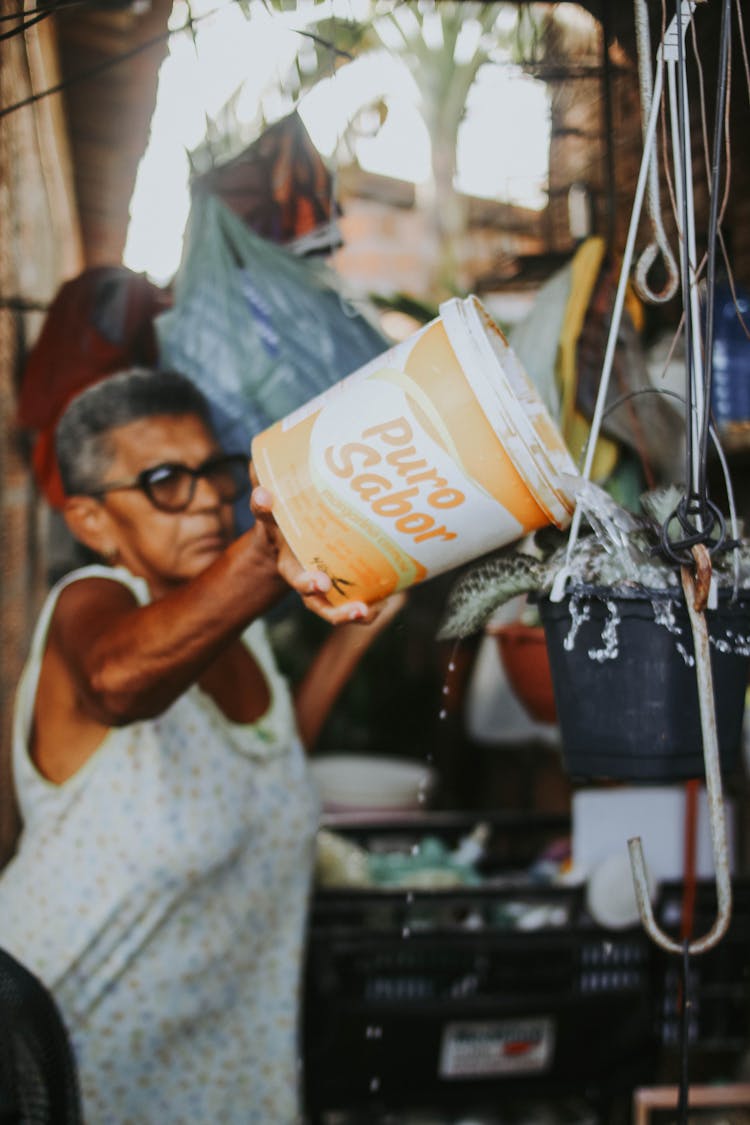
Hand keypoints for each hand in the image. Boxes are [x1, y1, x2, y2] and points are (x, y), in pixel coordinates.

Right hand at [250, 483, 374, 625]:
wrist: (288, 551)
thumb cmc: (290, 520)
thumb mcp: (283, 494)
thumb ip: (275, 474)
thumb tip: (265, 447)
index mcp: (275, 533)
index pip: (264, 515)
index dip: (263, 505)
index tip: (265, 496)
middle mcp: (292, 564)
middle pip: (297, 579)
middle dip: (307, 583)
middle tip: (321, 583)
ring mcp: (312, 583)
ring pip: (321, 605)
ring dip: (341, 612)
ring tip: (362, 611)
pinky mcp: (333, 594)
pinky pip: (345, 607)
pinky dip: (364, 611)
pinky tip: (385, 603)